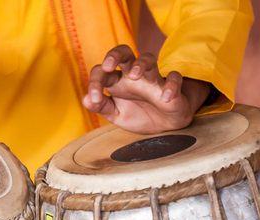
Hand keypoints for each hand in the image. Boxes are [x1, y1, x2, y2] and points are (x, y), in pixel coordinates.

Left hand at [83, 45, 210, 133]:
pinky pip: (174, 78)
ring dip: (141, 64)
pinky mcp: (172, 86)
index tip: (94, 99)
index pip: (101, 73)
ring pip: (148, 58)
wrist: (166, 125)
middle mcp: (134, 76)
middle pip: (124, 53)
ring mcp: (153, 79)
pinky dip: (171, 85)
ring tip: (134, 75)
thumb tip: (86, 100)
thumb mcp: (117, 115)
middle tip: (108, 65)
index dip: (94, 83)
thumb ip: (102, 107)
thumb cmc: (139, 115)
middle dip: (115, 54)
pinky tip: (166, 97)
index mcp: (117, 82)